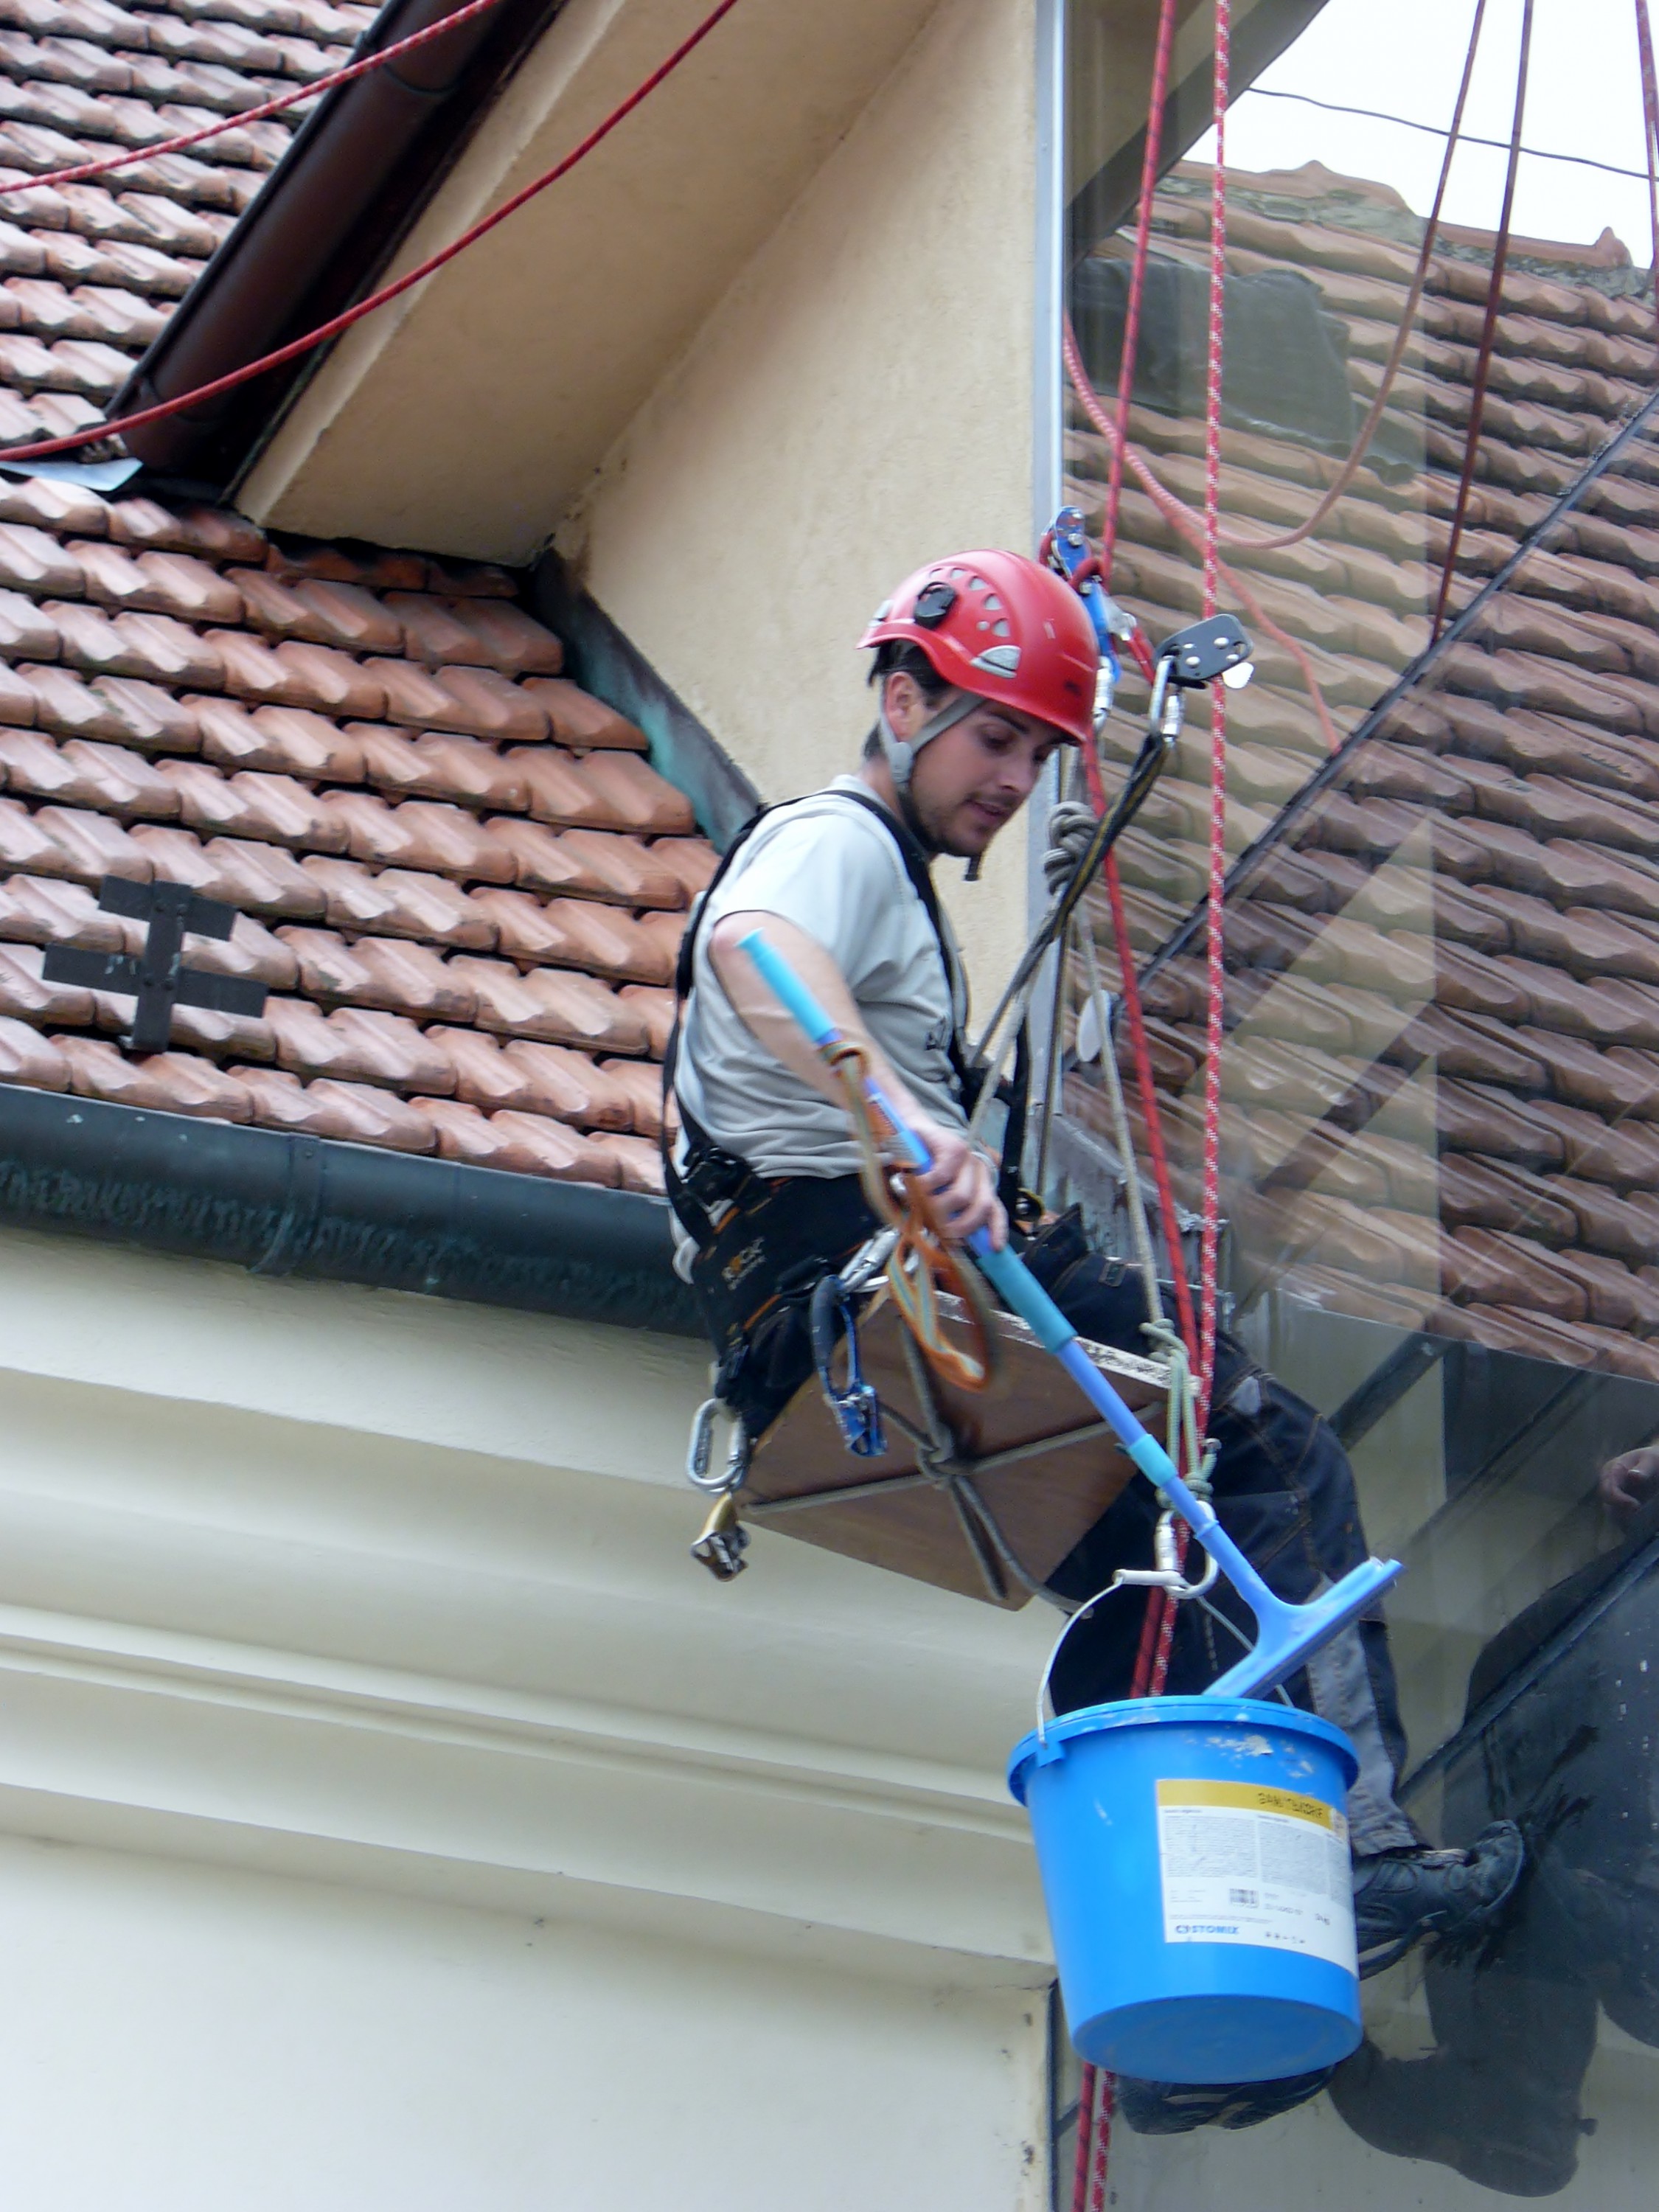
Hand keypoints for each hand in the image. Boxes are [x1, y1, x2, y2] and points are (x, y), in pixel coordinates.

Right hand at [912, 1118, 1007, 1249]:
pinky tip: (916, 1180)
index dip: (997, 1230)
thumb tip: (949, 1241)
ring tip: (921, 1200)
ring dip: (936, 1206)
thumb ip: (945, 1214)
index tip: (993, 1247)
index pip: (995, 1210)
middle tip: (942, 1230)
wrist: (909, 1132)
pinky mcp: (953, 1147)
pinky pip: (942, 1177)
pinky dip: (925, 1185)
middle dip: (961, 1225)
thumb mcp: (935, 1195)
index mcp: (979, 1186)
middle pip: (981, 1207)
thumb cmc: (921, 1167)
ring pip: (961, 1196)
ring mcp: (968, 1159)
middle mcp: (979, 1172)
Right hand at [1598, 1445, 1658, 1524]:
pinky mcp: (1623, 1508)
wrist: (1658, 1465)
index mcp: (1611, 1471)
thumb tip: (1632, 1475)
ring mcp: (1615, 1498)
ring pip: (1614, 1516)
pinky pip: (1622, 1520)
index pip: (1607, 1489)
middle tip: (1642, 1516)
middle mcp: (1609, 1486)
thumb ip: (1643, 1469)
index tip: (1636, 1506)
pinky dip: (1631, 1524)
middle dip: (1623, 1513)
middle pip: (1608, 1506)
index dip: (1618, 1500)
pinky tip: (1644, 1523)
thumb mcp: (1652, 1460)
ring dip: (1627, 1520)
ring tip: (1644, 1521)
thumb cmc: (1655, 1459)